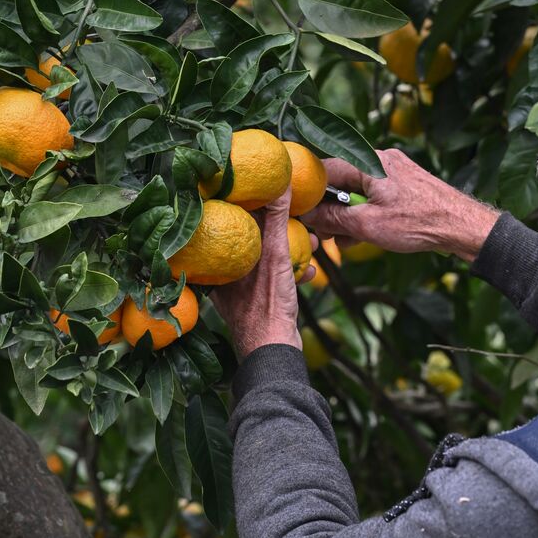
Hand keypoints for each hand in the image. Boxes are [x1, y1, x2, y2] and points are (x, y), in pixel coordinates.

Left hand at [211, 191, 303, 356]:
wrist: (273, 353)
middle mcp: (226, 274)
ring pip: (267, 260)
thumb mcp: (275, 256)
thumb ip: (275, 220)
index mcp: (221, 259)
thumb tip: (279, 184)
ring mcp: (241, 291)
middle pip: (254, 240)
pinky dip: (292, 274)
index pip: (235, 221)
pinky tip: (308, 274)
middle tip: (303, 219)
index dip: (254, 204)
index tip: (271, 191)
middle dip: (282, 228)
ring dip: (292, 250)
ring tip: (315, 244)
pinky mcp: (256, 304)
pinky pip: (273, 281)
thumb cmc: (268, 306)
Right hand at [301, 148, 498, 261]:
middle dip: (330, 208)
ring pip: (358, 190)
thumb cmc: (419, 223)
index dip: (310, 190)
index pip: (325, 168)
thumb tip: (308, 215)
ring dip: (348, 214)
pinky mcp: (405, 183)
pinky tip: (365, 235)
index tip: (301, 211)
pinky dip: (366, 212)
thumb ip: (333, 218)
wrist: (463, 226)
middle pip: (341, 180)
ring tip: (346, 241)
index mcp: (370, 161)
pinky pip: (375, 194)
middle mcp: (381, 159)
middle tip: (325, 234)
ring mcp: (395, 170)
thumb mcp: (368, 225)